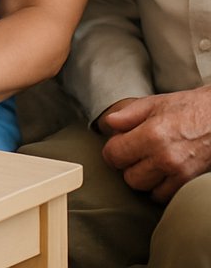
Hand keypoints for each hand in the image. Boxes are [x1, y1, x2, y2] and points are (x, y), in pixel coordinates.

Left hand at [101, 88, 210, 202]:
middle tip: (133, 154)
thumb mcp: (155, 103)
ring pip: (145, 190)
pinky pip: (165, 196)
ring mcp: (180, 174)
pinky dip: (159, 187)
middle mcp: (165, 158)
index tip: (116, 146)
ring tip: (148, 162)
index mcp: (152, 135)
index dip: (111, 151)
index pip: (114, 155)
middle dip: (127, 166)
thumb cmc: (190, 108)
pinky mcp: (190, 183)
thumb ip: (128, 114)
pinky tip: (161, 172)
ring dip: (143, 178)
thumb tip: (108, 124)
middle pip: (129, 177)